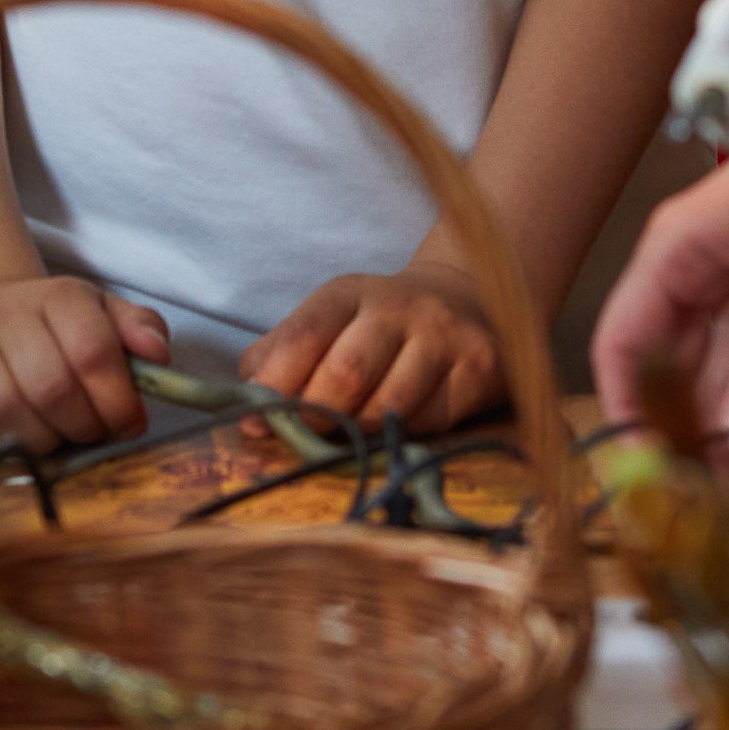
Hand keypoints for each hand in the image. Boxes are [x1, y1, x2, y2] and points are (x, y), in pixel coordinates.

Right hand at [0, 275, 168, 452]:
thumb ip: (141, 330)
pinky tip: (16, 437)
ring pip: (6, 411)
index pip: (93, 351)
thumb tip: (157, 354)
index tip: (128, 422)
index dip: (118, 400)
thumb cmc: (54, 330)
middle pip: (51, 387)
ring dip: (43, 440)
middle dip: (83, 425)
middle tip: (91, 432)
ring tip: (56, 435)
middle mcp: (6, 316)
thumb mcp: (104, 315)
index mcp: (58, 297)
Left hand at [239, 267, 503, 431]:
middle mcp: (399, 306)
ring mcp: (444, 335)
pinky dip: (406, 433)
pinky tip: (400, 425)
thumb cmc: (382, 325)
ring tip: (353, 433)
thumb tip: (248, 406)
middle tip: (306, 436)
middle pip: (346, 373)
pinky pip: (432, 419)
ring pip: (389, 404)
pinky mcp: (480, 366)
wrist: (470, 301)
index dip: (275, 383)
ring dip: (361, 432)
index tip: (256, 421)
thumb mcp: (331, 322)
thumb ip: (284, 355)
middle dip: (318, 416)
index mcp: (350, 292)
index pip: (305, 334)